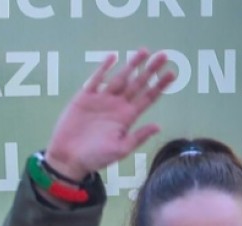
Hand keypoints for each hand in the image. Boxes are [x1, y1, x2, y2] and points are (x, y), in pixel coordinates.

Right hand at [43, 49, 175, 179]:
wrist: (68, 158)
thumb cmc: (96, 157)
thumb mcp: (120, 150)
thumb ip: (138, 137)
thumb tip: (158, 126)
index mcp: (127, 117)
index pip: (148, 98)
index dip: (160, 86)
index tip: (172, 74)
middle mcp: (117, 105)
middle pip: (137, 84)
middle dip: (150, 70)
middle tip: (164, 55)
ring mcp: (102, 99)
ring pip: (120, 78)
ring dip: (132, 65)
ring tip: (144, 51)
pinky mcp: (84, 97)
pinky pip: (96, 79)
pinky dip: (103, 68)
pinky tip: (113, 57)